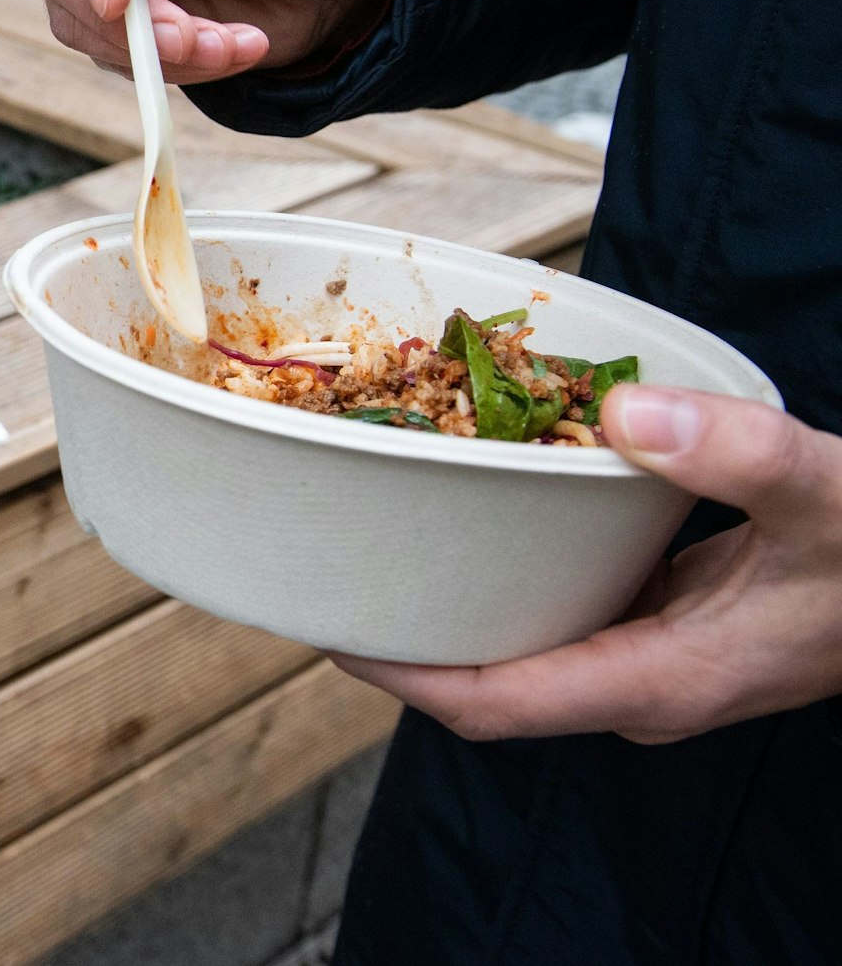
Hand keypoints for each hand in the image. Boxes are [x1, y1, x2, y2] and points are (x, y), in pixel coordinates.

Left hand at [333, 385, 841, 744]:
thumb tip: (625, 415)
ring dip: (458, 597)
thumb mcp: (830, 498)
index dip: (400, 677)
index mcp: (654, 680)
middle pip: (488, 680)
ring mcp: (655, 655)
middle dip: (407, 637)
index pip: (490, 705)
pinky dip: (518, 566)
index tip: (328, 630)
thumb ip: (737, 457)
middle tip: (334, 565)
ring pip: (525, 640)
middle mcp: (640, 682)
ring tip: (383, 532)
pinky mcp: (674, 621)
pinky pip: (567, 604)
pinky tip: (490, 507)